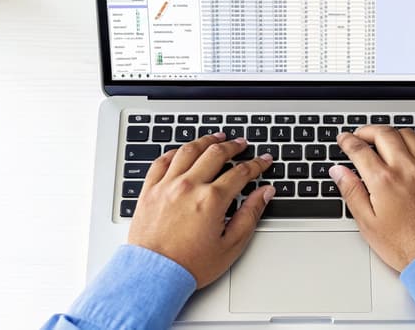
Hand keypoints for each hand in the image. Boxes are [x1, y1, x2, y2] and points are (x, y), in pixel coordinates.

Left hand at [127, 133, 275, 287]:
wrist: (153, 276)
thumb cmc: (190, 265)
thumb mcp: (231, 245)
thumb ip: (250, 214)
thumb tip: (264, 193)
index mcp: (212, 199)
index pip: (241, 172)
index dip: (256, 165)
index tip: (263, 161)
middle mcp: (189, 186)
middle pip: (216, 154)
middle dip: (233, 146)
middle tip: (241, 144)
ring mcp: (167, 185)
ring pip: (189, 151)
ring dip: (206, 141)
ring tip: (216, 137)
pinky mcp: (149, 190)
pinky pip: (162, 161)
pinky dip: (175, 152)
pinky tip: (183, 150)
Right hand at [330, 126, 414, 271]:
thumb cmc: (404, 246)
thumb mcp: (367, 222)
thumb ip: (351, 191)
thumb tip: (338, 171)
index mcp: (384, 180)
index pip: (359, 149)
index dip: (347, 141)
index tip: (343, 139)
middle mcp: (406, 169)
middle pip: (384, 134)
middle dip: (367, 130)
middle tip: (360, 136)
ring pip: (409, 135)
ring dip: (393, 134)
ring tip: (384, 140)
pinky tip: (413, 152)